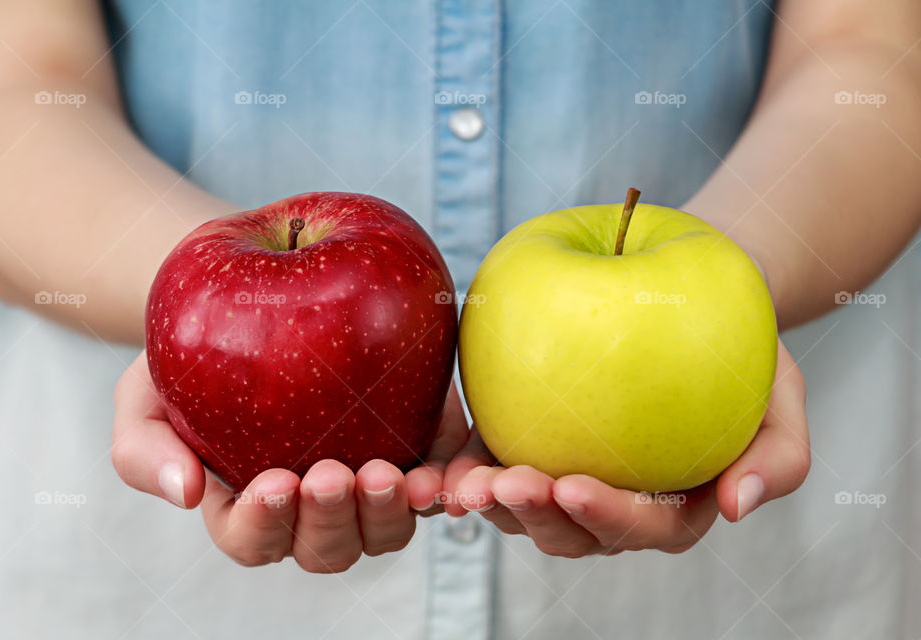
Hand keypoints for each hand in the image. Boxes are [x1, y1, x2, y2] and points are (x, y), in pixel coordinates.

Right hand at [111, 351, 467, 570]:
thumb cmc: (188, 358)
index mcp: (250, 510)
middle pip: (328, 547)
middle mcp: (313, 509)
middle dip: (331, 519)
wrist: (251, 302)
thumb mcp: (142, 397)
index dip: (265, 524)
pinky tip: (440, 469)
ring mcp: (367, 481)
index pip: (255, 540)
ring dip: (388, 513)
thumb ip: (144, 450)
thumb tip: (184, 494)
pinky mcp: (414, 446)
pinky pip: (436, 481)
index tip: (272, 482)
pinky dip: (442, 486)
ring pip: (386, 529)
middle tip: (331, 474)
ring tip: (386, 474)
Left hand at [442, 339, 808, 555]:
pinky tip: (437, 466)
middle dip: (534, 516)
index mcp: (673, 507)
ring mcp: (564, 477)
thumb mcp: (784, 397)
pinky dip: (461, 472)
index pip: (642, 526)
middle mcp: (614, 504)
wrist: (694, 312)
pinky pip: (489, 464)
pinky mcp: (526, 446)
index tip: (574, 487)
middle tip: (506, 483)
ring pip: (521, 511)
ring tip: (461, 484)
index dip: (606, 516)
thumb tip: (740, 507)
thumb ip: (778, 458)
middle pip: (571, 531)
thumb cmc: (744, 359)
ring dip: (490, 503)